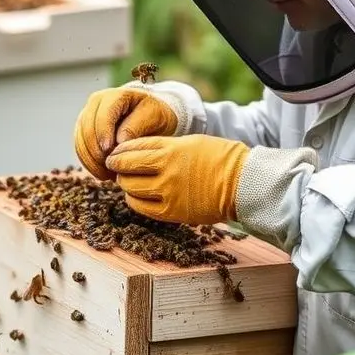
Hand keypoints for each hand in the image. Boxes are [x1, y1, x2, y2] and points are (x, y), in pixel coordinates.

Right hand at [74, 88, 178, 180]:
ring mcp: (88, 115)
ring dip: (91, 160)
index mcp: (115, 96)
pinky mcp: (84, 130)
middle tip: (109, 168)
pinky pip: (80, 148)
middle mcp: (97, 103)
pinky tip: (102, 174)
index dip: (103, 133)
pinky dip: (89, 163)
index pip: (102, 115)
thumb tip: (118, 142)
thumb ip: (136, 127)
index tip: (109, 151)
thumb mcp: (153, 116)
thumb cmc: (154, 114)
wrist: (150, 116)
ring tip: (108, 175)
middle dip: (95, 150)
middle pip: (86, 128)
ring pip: (80, 140)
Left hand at [105, 134, 249, 224]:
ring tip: (128, 182)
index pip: (132, 148)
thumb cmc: (219, 158)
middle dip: (118, 168)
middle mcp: (166, 170)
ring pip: (130, 189)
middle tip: (116, 168)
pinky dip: (135, 201)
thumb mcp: (189, 142)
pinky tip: (138, 196)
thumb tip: (137, 154)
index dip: (119, 152)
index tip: (114, 154)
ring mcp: (168, 192)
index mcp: (171, 148)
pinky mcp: (172, 212)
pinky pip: (141, 208)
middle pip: (126, 169)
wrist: (240, 183)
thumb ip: (163, 147)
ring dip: (125, 185)